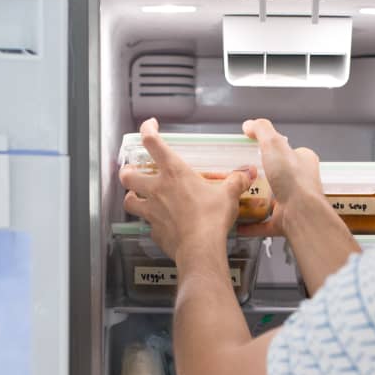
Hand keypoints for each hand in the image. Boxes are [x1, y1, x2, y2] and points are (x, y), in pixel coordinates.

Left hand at [119, 118, 255, 259]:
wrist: (200, 248)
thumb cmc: (211, 218)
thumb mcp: (228, 195)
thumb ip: (236, 181)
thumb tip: (247, 174)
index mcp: (174, 173)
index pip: (152, 143)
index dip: (147, 129)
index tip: (150, 126)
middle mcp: (157, 189)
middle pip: (128, 175)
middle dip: (127, 171)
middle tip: (132, 171)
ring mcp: (152, 212)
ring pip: (128, 201)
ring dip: (130, 198)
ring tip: (136, 198)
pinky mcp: (154, 231)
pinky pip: (148, 225)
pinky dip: (151, 224)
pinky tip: (160, 225)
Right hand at [240, 118, 325, 237]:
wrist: (300, 213)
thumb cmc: (292, 178)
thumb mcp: (274, 144)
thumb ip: (262, 130)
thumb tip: (249, 124)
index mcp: (304, 162)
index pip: (288, 151)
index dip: (273, 149)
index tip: (254, 150)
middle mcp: (301, 183)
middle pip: (279, 176)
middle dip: (263, 176)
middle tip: (242, 174)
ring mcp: (293, 204)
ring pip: (273, 201)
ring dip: (256, 200)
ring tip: (238, 196)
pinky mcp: (285, 221)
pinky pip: (265, 224)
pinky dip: (252, 225)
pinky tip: (238, 224)